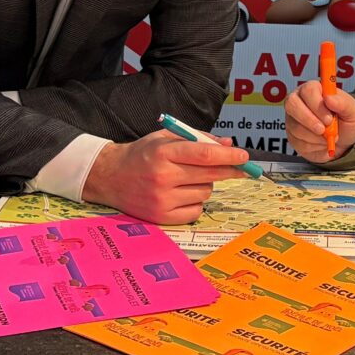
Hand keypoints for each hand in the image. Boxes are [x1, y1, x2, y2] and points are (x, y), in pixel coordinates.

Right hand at [81, 129, 248, 223]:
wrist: (110, 177)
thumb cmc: (142, 154)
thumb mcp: (165, 137)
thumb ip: (198, 138)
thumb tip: (228, 145)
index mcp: (163, 152)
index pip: (205, 155)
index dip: (229, 157)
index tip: (244, 157)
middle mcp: (163, 177)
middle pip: (209, 175)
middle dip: (230, 170)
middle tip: (242, 168)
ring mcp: (162, 200)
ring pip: (205, 193)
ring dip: (205, 185)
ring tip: (187, 178)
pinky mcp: (161, 217)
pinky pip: (196, 212)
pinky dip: (196, 203)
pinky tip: (183, 194)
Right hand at [284, 80, 354, 163]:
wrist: (345, 141)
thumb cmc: (347, 121)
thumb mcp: (352, 111)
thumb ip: (343, 104)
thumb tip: (329, 98)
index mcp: (314, 89)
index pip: (308, 90)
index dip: (317, 105)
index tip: (329, 118)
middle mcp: (299, 101)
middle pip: (292, 105)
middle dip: (309, 121)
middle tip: (323, 130)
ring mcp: (293, 118)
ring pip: (296, 127)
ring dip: (316, 136)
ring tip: (329, 136)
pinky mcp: (292, 136)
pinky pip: (298, 142)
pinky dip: (314, 146)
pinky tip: (322, 142)